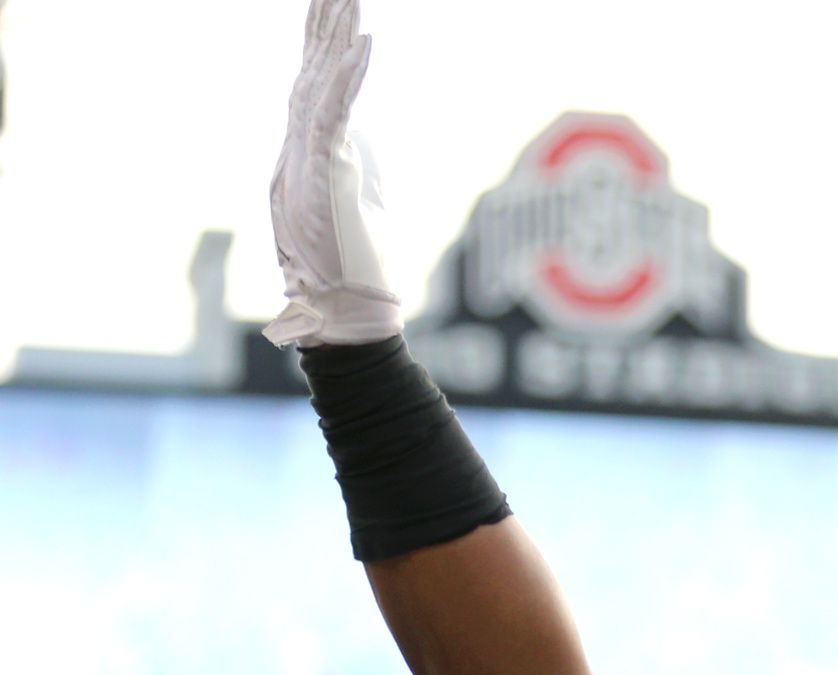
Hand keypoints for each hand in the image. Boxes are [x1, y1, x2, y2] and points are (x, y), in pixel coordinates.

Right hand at [262, 0, 399, 348]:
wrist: (343, 308)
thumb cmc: (349, 266)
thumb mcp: (350, 200)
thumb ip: (349, 167)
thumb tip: (356, 148)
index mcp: (310, 150)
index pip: (314, 85)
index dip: (322, 45)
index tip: (334, 8)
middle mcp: (302, 145)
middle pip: (312, 70)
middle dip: (323, 26)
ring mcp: (309, 155)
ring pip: (320, 81)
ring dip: (335, 37)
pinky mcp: (324, 170)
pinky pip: (336, 112)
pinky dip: (350, 77)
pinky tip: (363, 44)